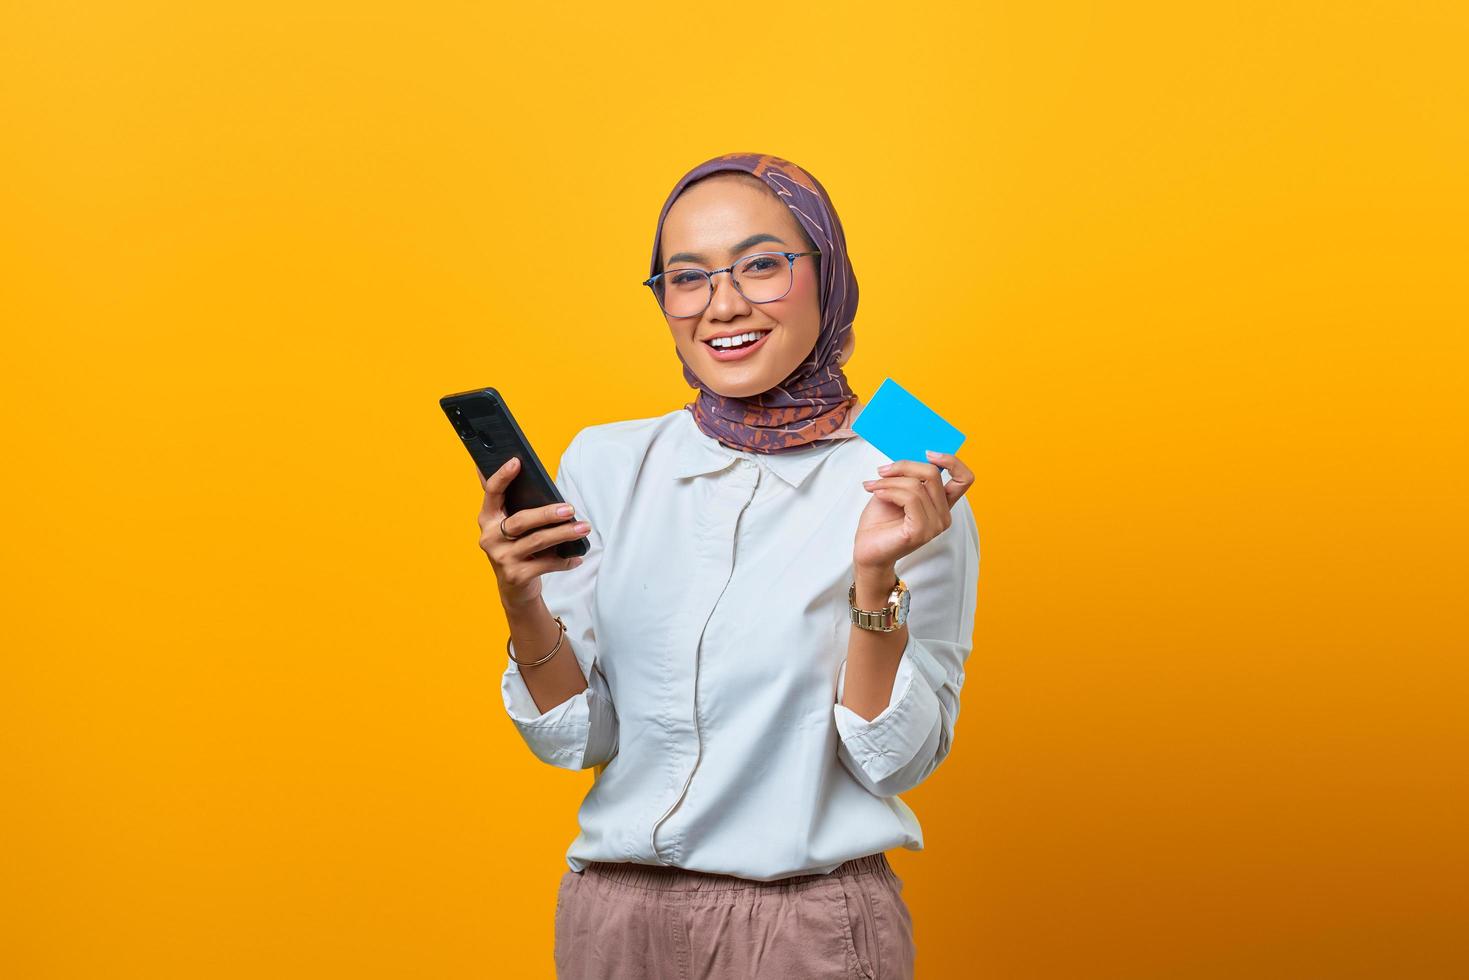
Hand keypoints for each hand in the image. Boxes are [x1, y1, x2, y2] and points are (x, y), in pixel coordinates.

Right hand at [476, 457, 589, 607]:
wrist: (515, 589)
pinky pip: (546, 564)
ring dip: (564, 534)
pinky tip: (577, 556)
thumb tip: (523, 467)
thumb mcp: (511, 525)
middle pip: (521, 521)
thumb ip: (515, 503)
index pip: (492, 493)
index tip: (517, 461)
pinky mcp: (515, 575)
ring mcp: (501, 558)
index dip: (502, 476)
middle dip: (548, 513)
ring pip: (537, 541)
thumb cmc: (518, 547)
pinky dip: (565, 560)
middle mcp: (489, 537)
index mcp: (487, 518)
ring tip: (583, 528)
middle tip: (571, 508)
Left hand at [855, 451, 974, 573]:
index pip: (964, 478)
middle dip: (904, 466)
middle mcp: (943, 515)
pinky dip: (889, 491)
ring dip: (890, 481)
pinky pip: (909, 499)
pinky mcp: (921, 531)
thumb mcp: (896, 489)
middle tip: (882, 471)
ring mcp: (934, 525)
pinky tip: (877, 494)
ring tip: (873, 486)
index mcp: (941, 504)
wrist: (867, 549)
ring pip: (917, 485)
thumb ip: (910, 475)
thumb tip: (911, 453)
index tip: (928, 452)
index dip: (952, 461)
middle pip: (933, 474)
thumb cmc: (880, 521)